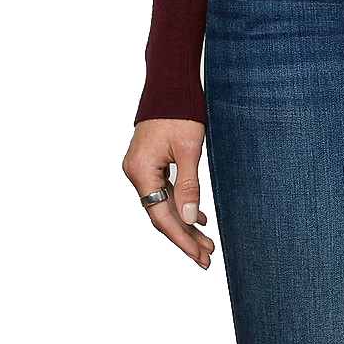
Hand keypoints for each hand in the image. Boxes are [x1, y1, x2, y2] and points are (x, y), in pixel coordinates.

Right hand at [123, 118, 215, 269]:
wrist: (170, 86)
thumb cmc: (180, 112)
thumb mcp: (189, 150)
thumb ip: (188, 186)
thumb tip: (189, 219)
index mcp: (141, 172)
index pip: (161, 216)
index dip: (182, 239)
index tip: (200, 256)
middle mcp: (136, 173)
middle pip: (160, 215)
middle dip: (185, 237)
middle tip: (207, 257)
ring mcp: (141, 169)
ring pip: (163, 205)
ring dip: (185, 224)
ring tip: (206, 243)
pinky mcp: (149, 164)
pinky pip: (164, 192)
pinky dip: (180, 205)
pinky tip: (198, 218)